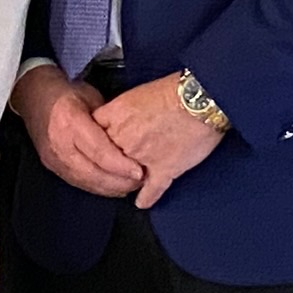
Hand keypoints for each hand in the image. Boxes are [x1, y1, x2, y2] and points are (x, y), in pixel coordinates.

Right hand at [20, 66, 138, 197]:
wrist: (34, 96)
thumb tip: (129, 140)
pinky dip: (97, 188)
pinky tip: (113, 188)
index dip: (120, 165)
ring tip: (131, 187)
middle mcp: (59, 144)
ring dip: (109, 188)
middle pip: (92, 172)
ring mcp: (53, 158)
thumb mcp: (91, 97)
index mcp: (70, 121)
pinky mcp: (52, 167)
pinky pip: (78, 182)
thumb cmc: (67, 93)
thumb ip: (108, 120)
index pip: (98, 151)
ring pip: (85, 181)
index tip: (139, 172)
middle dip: (118, 181)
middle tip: (140, 183)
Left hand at [95, 75, 224, 210]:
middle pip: (106, 158)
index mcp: (115, 116)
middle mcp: (123, 139)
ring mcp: (141, 157)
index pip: (93, 133)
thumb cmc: (174, 91)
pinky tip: (142, 202)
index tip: (99, 144)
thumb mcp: (137, 93)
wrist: (199, 99)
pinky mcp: (163, 170)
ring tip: (130, 179)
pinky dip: (146, 198)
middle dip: (111, 161)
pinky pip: (149, 190)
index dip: (97, 139)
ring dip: (127, 179)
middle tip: (117, 163)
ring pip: (125, 176)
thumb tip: (120, 121)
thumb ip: (122, 111)